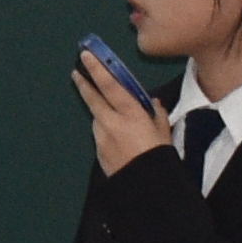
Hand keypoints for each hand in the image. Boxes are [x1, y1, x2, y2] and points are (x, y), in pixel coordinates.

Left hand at [80, 50, 176, 175]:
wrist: (146, 187)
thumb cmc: (159, 156)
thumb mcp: (164, 132)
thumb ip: (158, 114)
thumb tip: (153, 102)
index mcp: (130, 114)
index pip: (110, 85)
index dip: (98, 69)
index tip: (86, 55)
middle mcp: (111, 122)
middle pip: (93, 98)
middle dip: (84, 83)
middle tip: (77, 72)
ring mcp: (101, 138)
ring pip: (97, 118)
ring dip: (101, 113)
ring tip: (113, 116)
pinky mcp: (98, 152)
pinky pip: (101, 136)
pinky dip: (106, 132)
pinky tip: (117, 139)